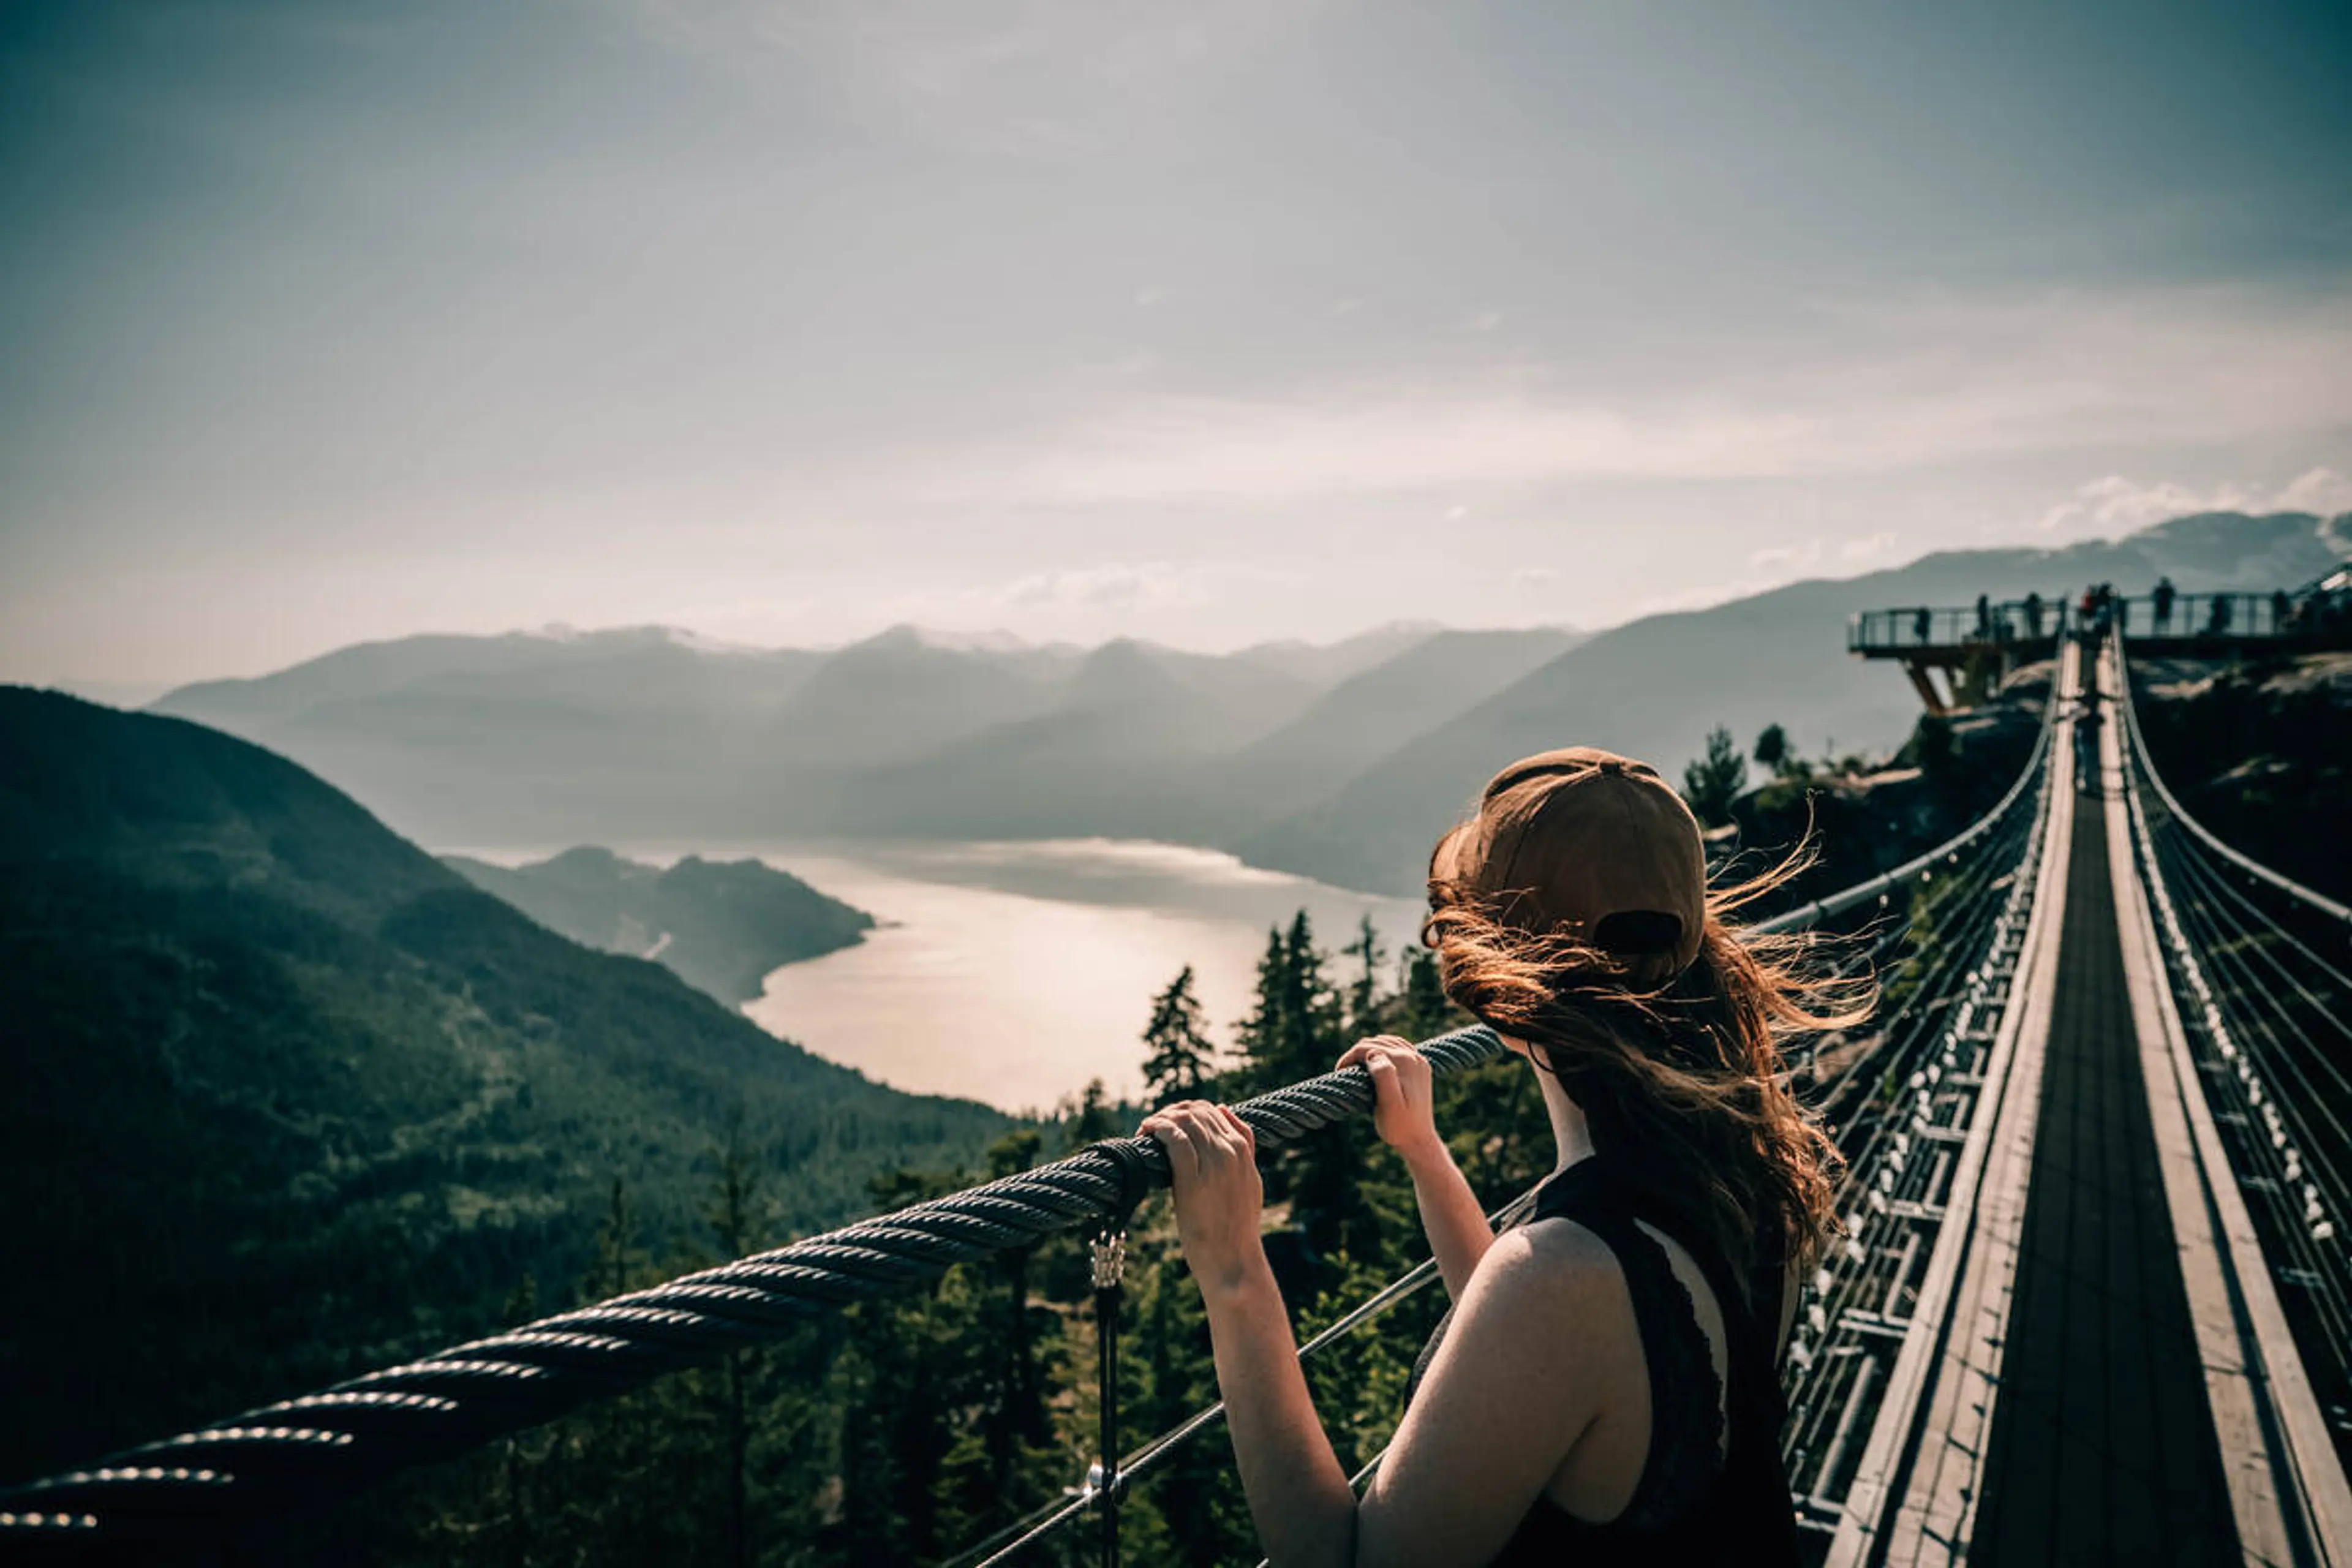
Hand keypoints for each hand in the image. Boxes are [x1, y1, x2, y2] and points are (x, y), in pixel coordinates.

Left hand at [1138, 1101, 1265, 1293]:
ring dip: (1160, 1119)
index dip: (1186, 1111)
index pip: (1212, 1111)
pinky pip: (1174, 1139)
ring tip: (1146, 1130)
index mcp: (1243, 1151)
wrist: (1233, 1261)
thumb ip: (1244, 1147)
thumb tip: (1225, 1109)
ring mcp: (1214, 1165)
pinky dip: (1157, 1128)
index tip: (1168, 1123)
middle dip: (1170, 1113)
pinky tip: (1146, 1133)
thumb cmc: (1236, 1226)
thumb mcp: (1250, 1181)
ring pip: (1184, 1121)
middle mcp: (1230, 1152)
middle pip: (1196, 1112)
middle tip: (1152, 1126)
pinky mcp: (1193, 1180)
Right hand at [1338, 1035, 1442, 1166]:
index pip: (1369, 1048)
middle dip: (1357, 1052)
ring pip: (1388, 1041)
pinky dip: (1385, 1047)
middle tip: (1344, 1070)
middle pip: (1378, 1042)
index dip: (1350, 1057)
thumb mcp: (1389, 1105)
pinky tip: (1377, 1057)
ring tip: (1355, 1065)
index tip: (1339, 1072)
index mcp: (1404, 1062)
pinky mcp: (1421, 1067)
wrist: (1419, 1140)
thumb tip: (1374, 1055)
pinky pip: (1400, 1047)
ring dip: (1369, 1048)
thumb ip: (1384, 1076)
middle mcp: (1414, 1057)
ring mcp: (1419, 1061)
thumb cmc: (1399, 1127)